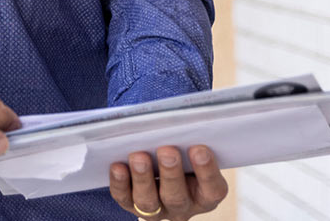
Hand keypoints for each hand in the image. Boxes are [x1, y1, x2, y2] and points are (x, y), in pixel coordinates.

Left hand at [109, 145, 227, 219]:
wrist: (158, 164)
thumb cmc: (180, 152)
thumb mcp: (190, 148)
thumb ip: (188, 139)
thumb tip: (177, 120)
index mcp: (204, 194)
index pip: (212, 189)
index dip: (207, 171)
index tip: (199, 149)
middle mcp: (182, 206)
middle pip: (177, 197)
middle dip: (171, 173)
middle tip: (167, 151)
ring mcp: (156, 209)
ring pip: (148, 201)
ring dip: (143, 179)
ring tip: (139, 157)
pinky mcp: (131, 204)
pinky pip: (123, 197)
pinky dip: (119, 182)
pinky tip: (117, 166)